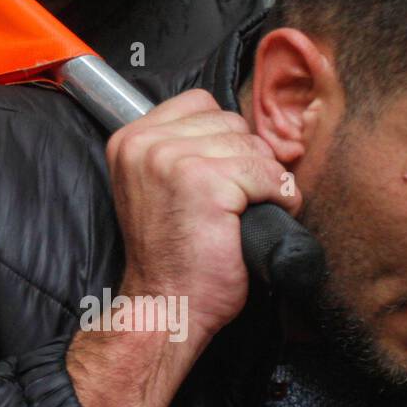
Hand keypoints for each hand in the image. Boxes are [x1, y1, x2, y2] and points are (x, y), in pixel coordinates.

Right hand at [68, 89, 299, 406]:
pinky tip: (253, 222)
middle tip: (232, 200)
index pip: (199, 103)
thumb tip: (239, 126)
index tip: (219, 175)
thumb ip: (179, 148)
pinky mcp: (206, 183)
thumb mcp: (156, 185)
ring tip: (241, 213)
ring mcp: (173, 160)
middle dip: (244, 158)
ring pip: (252, 146)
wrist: (166, 303)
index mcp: (129, 140)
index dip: (221, 138)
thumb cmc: (170, 253)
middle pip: (229, 121)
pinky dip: (277, 198)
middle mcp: (145, 143)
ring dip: (263, 180)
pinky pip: (267, 174)